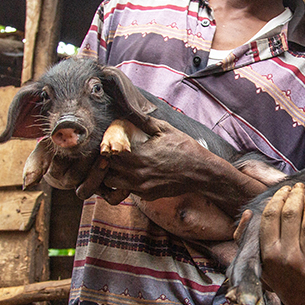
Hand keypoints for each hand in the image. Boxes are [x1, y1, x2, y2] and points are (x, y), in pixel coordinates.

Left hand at [76, 120, 268, 213]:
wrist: (201, 172)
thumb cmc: (185, 148)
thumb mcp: (165, 129)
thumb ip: (143, 121)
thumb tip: (127, 110)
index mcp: (139, 156)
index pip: (108, 154)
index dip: (103, 147)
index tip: (105, 141)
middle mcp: (136, 175)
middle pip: (105, 172)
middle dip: (102, 163)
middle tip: (105, 153)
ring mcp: (141, 187)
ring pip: (112, 184)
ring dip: (110, 175)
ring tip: (115, 164)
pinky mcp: (147, 195)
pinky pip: (126, 190)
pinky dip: (123, 182)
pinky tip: (130, 172)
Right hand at [255, 183, 304, 304]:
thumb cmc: (280, 278)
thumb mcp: (257, 263)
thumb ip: (245, 239)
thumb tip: (248, 214)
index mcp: (269, 254)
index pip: (271, 217)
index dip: (278, 198)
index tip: (284, 190)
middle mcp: (288, 259)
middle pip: (291, 216)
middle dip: (295, 196)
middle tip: (300, 187)